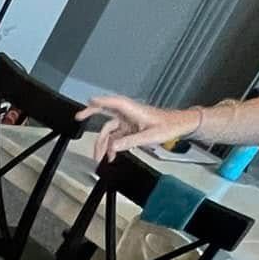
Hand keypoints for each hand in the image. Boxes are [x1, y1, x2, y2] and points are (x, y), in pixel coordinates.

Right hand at [77, 94, 196, 164]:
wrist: (179, 125)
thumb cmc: (169, 126)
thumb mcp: (150, 137)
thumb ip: (130, 142)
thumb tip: (113, 147)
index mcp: (134, 111)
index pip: (115, 104)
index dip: (102, 101)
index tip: (90, 101)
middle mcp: (129, 114)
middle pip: (107, 112)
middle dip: (92, 113)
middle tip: (79, 117)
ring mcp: (129, 121)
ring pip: (110, 130)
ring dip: (103, 143)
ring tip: (100, 158)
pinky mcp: (130, 128)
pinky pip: (116, 136)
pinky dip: (112, 146)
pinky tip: (111, 156)